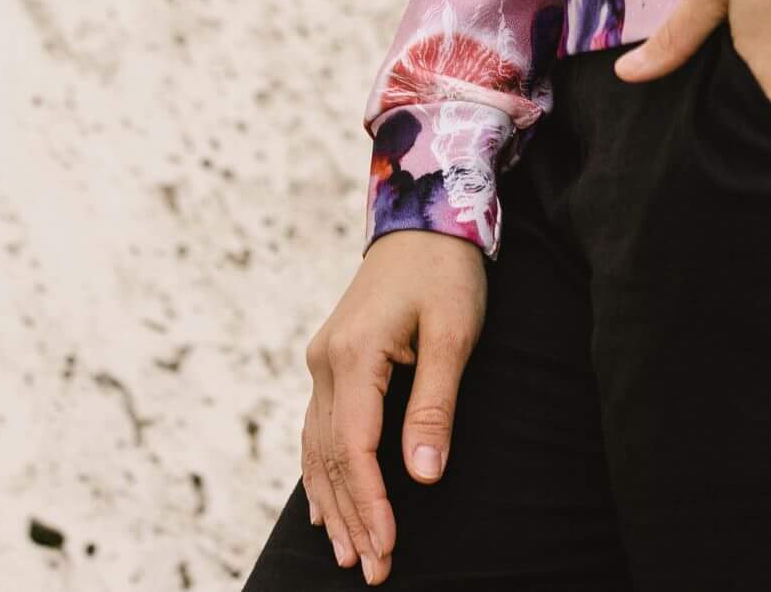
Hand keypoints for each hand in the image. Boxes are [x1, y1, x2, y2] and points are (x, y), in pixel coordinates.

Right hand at [299, 228, 486, 581]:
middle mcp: (326, 361)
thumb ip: (435, 403)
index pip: (355, 448)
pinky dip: (321, 472)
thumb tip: (424, 475)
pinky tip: (324, 505)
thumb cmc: (447, 270)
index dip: (370, 503)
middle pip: (331, 456)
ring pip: (316, 448)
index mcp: (354, 354)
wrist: (424, 215)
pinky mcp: (331, 359)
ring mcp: (323, 360)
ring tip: (348, 554)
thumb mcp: (454, 331)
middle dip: (351, 517)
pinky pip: (318, 428)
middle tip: (373, 570)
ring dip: (332, 503)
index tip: (386, 548)